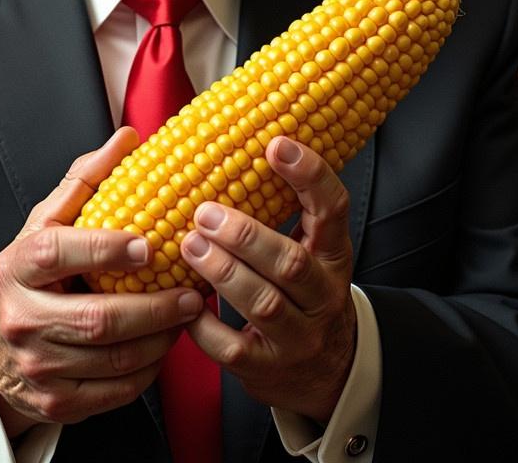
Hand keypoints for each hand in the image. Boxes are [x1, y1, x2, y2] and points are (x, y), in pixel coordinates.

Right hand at [0, 127, 203, 437]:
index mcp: (18, 265)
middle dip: (154, 308)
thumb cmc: (34, 272)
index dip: (104, 249)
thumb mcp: (49, 221)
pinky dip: (148, 371)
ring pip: (113, 360)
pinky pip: (115, 392)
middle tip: (192, 292)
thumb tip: (128, 138)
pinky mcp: (54, 401)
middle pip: (97, 318)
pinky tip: (164, 347)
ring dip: (161, 339)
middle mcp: (22, 317)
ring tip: (188, 316)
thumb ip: (87, 178)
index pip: (58, 253)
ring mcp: (37, 364)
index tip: (148, 244)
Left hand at [180, 136, 355, 423]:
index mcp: (332, 254)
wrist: (324, 372)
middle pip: (290, 262)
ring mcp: (299, 336)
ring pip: (263, 303)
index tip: (276, 145)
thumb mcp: (308, 249)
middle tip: (205, 212)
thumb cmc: (300, 293)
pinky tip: (185, 302)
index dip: (309, 175)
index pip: (332, 209)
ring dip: (222, 271)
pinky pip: (233, 347)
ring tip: (189, 246)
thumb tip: (225, 149)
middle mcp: (323, 295)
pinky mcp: (268, 368)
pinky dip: (204, 324)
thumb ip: (279, 210)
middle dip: (245, 236)